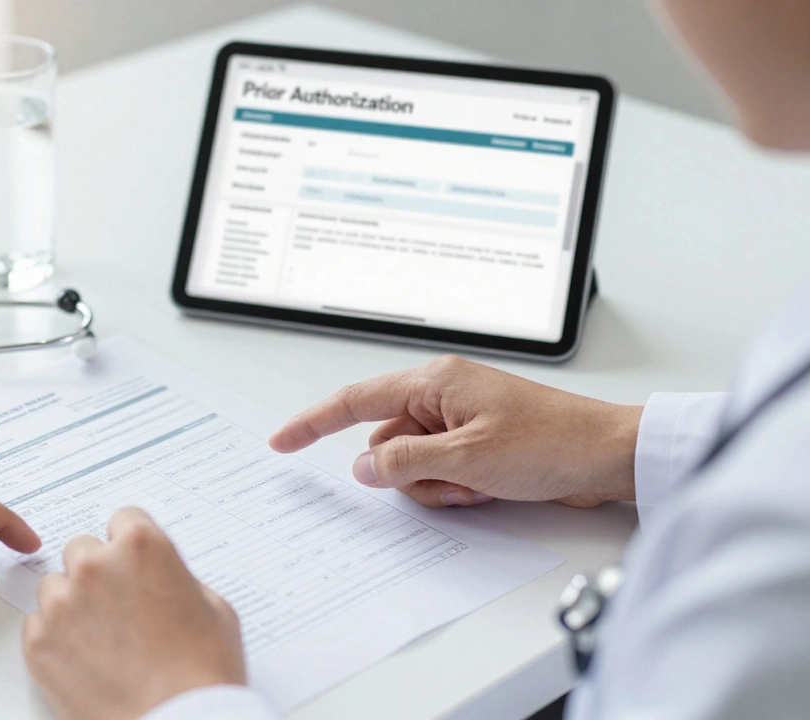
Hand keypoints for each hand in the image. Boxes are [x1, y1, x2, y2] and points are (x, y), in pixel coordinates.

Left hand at [23, 508, 245, 719]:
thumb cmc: (202, 673)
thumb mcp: (214, 609)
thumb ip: (178, 577)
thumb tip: (162, 578)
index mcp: (142, 546)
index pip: (124, 519)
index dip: (131, 544)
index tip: (132, 561)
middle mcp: (95, 566)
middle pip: (82, 549)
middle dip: (99, 572)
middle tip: (119, 606)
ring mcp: (62, 604)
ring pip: (55, 586)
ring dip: (73, 603)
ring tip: (102, 639)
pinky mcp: (39, 643)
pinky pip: (38, 625)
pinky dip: (56, 639)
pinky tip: (85, 660)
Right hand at [269, 355, 642, 507]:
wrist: (608, 455)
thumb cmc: (551, 442)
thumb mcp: (467, 458)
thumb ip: (405, 462)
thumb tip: (365, 467)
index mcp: (434, 382)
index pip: (355, 401)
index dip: (313, 423)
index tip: (282, 442)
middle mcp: (442, 395)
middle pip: (387, 443)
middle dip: (408, 474)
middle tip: (451, 481)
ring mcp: (460, 421)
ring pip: (412, 464)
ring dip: (436, 485)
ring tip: (479, 484)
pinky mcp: (477, 444)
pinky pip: (440, 471)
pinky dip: (455, 487)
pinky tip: (488, 488)